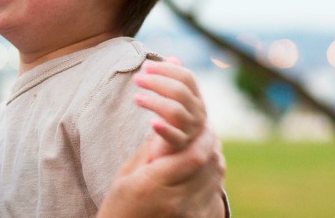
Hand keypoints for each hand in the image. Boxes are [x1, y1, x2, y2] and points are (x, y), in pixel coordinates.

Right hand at [97, 127, 225, 217]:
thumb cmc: (118, 208)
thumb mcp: (125, 177)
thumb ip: (148, 153)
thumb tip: (164, 125)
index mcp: (153, 185)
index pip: (192, 157)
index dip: (203, 138)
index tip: (204, 125)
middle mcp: (177, 201)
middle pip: (208, 166)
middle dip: (211, 145)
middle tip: (209, 130)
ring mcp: (190, 215)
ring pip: (216, 180)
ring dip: (215, 160)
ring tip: (208, 146)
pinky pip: (214, 195)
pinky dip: (213, 178)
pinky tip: (206, 168)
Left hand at [132, 57, 205, 158]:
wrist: (178, 153)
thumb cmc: (173, 120)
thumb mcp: (175, 99)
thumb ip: (173, 80)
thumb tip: (172, 58)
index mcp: (196, 97)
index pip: (187, 77)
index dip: (166, 70)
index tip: (145, 66)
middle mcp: (198, 112)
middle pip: (180, 92)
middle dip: (157, 82)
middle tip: (136, 78)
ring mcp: (191, 129)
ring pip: (175, 111)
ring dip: (154, 101)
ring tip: (136, 98)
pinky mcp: (180, 146)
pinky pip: (174, 137)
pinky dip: (164, 129)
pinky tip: (151, 122)